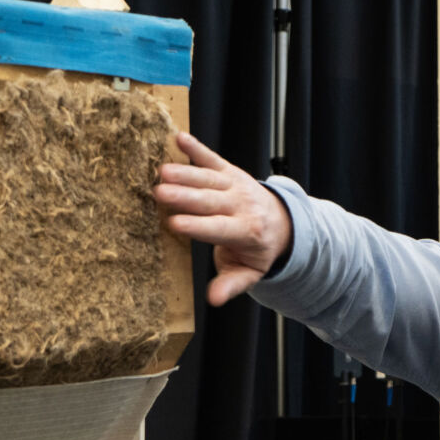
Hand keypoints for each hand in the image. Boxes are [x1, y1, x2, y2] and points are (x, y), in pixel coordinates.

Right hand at [153, 132, 292, 305]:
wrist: (281, 222)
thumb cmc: (256, 250)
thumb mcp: (249, 272)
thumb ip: (232, 285)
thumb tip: (214, 300)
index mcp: (245, 232)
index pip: (218, 228)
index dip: (196, 226)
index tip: (173, 224)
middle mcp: (241, 204)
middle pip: (209, 200)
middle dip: (184, 196)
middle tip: (158, 193)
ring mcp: (235, 184)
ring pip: (207, 178)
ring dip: (184, 173)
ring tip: (160, 171)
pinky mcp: (229, 170)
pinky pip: (212, 158)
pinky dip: (196, 148)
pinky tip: (178, 138)